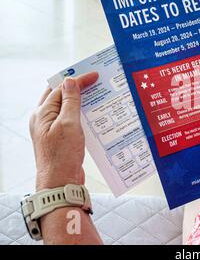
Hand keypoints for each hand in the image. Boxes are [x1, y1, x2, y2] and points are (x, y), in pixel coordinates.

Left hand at [29, 72, 97, 190]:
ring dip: (81, 100)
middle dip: (77, 87)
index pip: (60, 88)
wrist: (60, 183)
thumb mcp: (69, 124)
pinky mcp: (60, 138)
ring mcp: (51, 129)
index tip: (94, 76)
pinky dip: (82, 113)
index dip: (78, 80)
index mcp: (42, 113)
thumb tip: (70, 82)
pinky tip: (93, 114)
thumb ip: (70, 102)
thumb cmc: (62, 156)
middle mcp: (44, 119)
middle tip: (94, 81)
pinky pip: (71, 119)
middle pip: (60, 95)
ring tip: (96, 95)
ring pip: (66, 107)